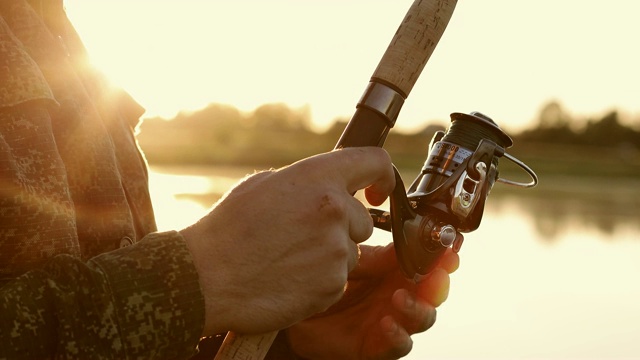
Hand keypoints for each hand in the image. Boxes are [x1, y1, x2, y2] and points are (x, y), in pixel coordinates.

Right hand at [180, 147, 394, 334]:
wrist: (206, 278)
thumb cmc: (229, 230)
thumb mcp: (263, 185)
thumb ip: (306, 181)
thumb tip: (328, 185)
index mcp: (317, 178)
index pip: (375, 162)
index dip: (383, 177)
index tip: (377, 193)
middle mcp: (334, 211)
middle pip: (363, 221)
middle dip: (342, 228)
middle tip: (303, 237)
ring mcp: (335, 250)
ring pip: (351, 252)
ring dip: (329, 256)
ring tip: (289, 259)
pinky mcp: (332, 285)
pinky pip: (338, 279)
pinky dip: (320, 280)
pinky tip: (289, 277)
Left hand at [287, 243, 459, 358]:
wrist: (296, 309)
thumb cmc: (325, 282)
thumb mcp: (349, 262)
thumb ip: (375, 257)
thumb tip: (403, 242)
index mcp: (396, 271)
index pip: (427, 263)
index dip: (442, 258)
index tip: (449, 251)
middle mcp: (400, 295)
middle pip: (433, 292)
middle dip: (438, 284)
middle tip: (435, 275)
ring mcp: (391, 321)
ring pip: (422, 319)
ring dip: (418, 308)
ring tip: (399, 298)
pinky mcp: (376, 346)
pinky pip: (398, 346)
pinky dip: (397, 336)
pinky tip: (387, 323)